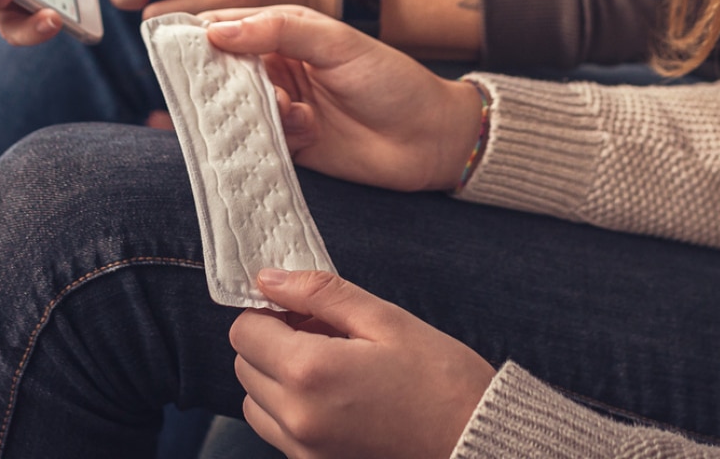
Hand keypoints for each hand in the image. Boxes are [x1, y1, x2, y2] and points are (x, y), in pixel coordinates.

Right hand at [205, 7, 485, 191]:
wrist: (429, 140)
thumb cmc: (390, 80)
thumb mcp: (338, 42)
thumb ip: (279, 29)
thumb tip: (217, 30)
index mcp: (287, 31)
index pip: (231, 26)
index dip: (202, 32)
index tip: (171, 43)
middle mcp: (277, 68)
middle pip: (224, 71)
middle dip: (220, 80)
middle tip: (227, 85)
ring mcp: (281, 108)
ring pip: (237, 109)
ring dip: (254, 111)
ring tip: (290, 111)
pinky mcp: (287, 146)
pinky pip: (256, 142)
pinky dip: (271, 138)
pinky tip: (306, 131)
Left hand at [231, 269, 494, 458]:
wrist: (475, 439)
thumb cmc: (438, 377)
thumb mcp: (383, 317)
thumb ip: (318, 294)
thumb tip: (269, 278)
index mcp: (309, 373)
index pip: (244, 332)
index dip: (268, 311)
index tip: (300, 307)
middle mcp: (297, 419)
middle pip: (245, 367)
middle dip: (272, 341)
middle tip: (321, 330)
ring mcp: (305, 451)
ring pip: (256, 403)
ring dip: (276, 377)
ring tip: (329, 362)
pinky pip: (279, 431)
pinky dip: (291, 408)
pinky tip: (336, 393)